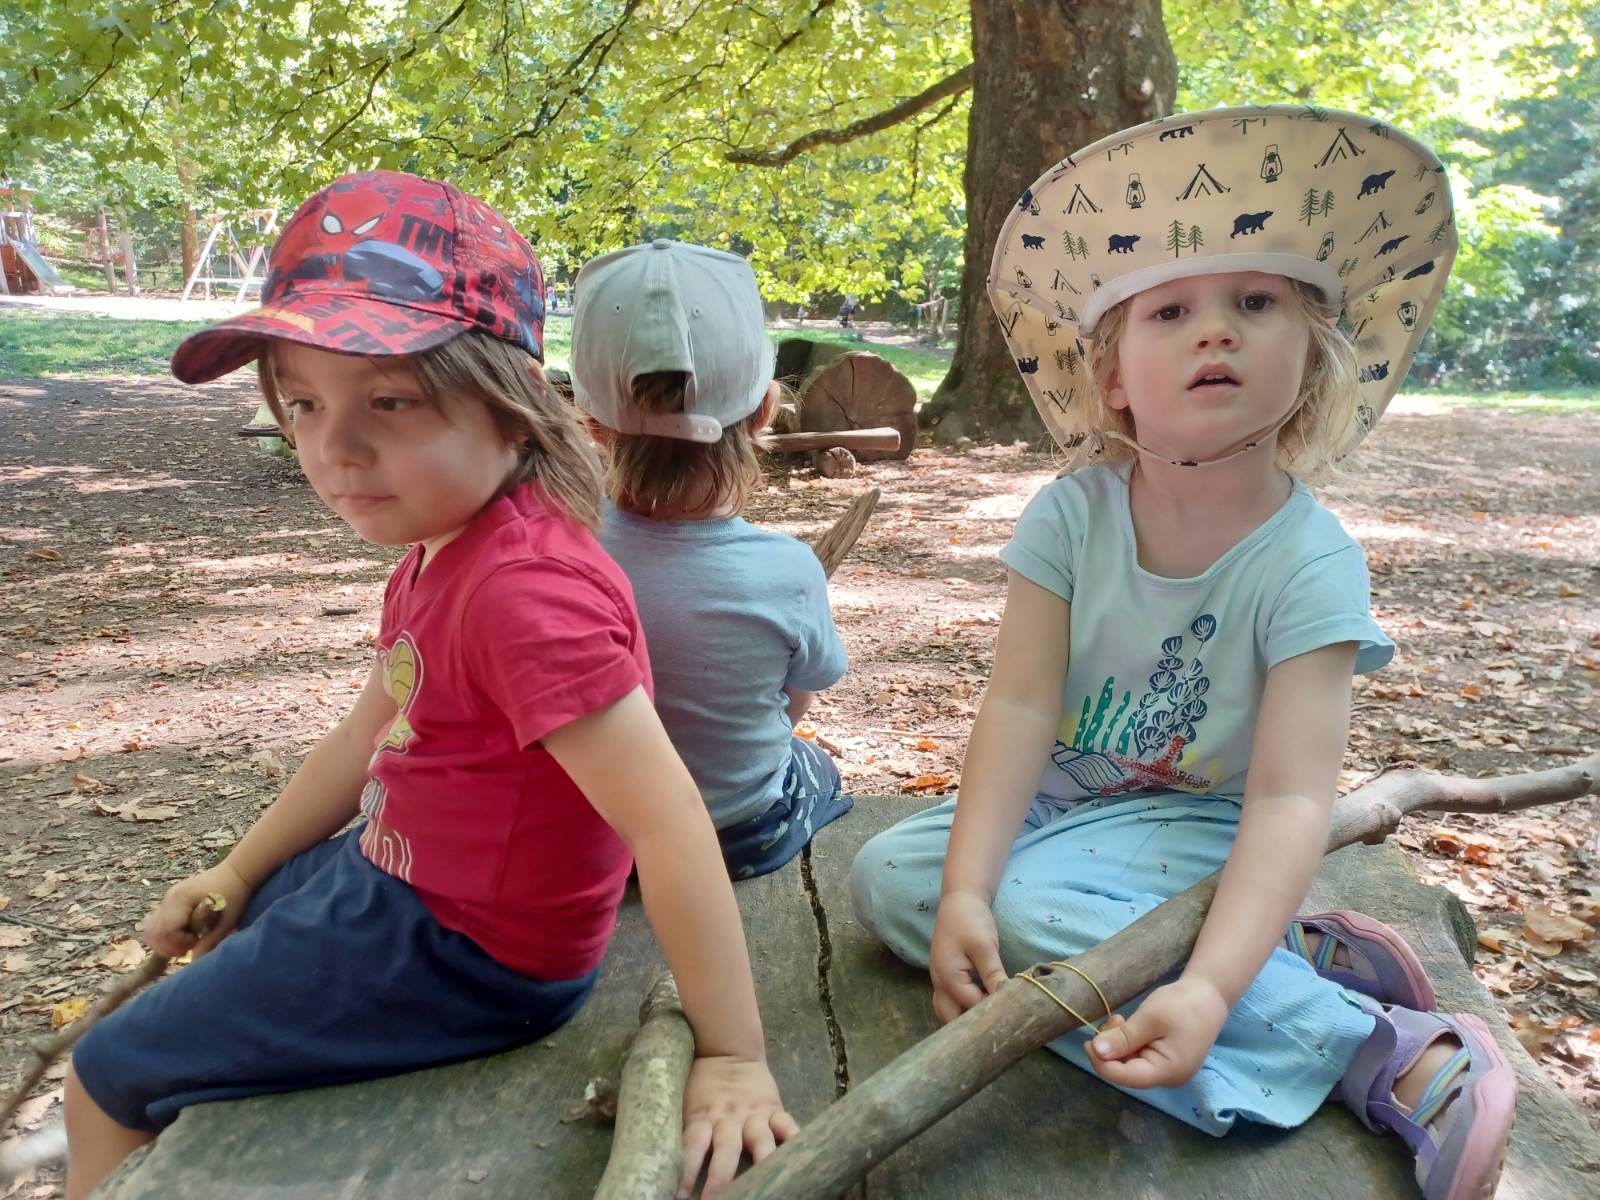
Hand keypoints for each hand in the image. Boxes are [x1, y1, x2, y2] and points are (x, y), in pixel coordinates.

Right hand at [141, 861, 253, 958]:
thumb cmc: (235, 895)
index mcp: (181, 899)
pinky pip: (156, 923)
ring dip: (165, 942)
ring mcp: (167, 899)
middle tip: (192, 944)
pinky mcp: (169, 902)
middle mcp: (169, 898)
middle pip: (153, 932)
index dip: (178, 942)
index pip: (165, 931)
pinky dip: (165, 935)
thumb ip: (210, 942)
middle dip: (169, 946)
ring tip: (187, 941)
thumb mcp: (227, 921)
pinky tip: (184, 935)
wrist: (236, 872)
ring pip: (151, 929)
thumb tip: (193, 962)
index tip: (197, 940)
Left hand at [679, 1055, 796, 1197]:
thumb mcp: (686, 1104)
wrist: (728, 1049)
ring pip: (759, 1141)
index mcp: (702, 1117)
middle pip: (725, 1150)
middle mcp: (728, 1119)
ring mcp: (753, 1115)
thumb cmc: (702, 1083)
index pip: (692, 1146)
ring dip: (760, 1163)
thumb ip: (688, 1131)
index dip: (687, 1171)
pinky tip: (798, 1155)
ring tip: (765, 1184)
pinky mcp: (773, 1110)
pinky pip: (787, 1125)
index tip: (680, 1196)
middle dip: (721, 1179)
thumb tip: (666, 1162)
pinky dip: (794, 1139)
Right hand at [928, 891, 1007, 1024]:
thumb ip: (993, 975)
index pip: (971, 1007)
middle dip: (972, 1025)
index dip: (991, 1012)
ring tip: (990, 1018)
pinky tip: (981, 1007)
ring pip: (947, 1013)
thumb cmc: (970, 920)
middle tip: (998, 1022)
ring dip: (965, 1018)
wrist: (959, 900)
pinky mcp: (945, 977)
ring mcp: (939, 981)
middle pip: (951, 1019)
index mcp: (947, 978)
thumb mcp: (985, 946)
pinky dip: (962, 1009)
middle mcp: (939, 984)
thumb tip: (1006, 1000)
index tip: (1012, 1014)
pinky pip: (950, 1002)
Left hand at [1086, 975, 1229, 1089]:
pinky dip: (1129, 1042)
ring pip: (1131, 1063)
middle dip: (1111, 1049)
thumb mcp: (1150, 1018)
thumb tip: (1097, 1052)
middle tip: (1112, 1020)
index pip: (1125, 1077)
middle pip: (1127, 1071)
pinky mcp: (1166, 1060)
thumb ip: (1124, 1038)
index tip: (1088, 1041)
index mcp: (1167, 1072)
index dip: (1101, 1062)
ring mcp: (1168, 1070)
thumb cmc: (1182, 1005)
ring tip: (1120, 1019)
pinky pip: (1140, 1057)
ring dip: (1119, 1044)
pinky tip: (1128, 1025)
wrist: (1209, 994)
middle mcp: (1168, 1078)